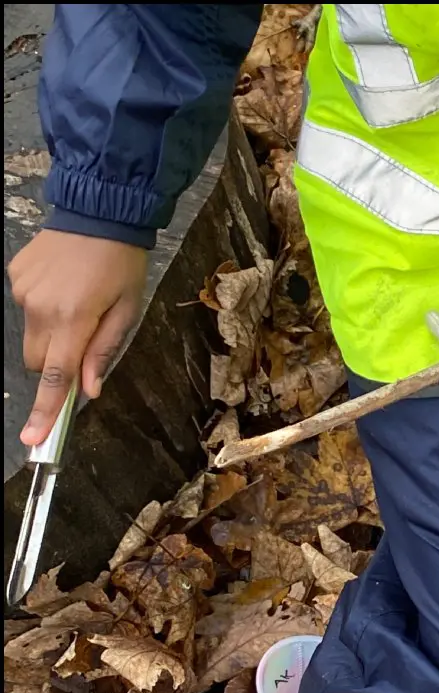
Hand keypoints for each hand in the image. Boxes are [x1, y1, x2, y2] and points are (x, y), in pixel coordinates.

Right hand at [8, 230, 147, 444]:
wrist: (98, 212)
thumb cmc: (122, 265)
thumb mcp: (127, 311)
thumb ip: (104, 351)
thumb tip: (89, 391)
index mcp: (74, 319)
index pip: (56, 376)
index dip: (45, 410)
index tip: (32, 439)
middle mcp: (40, 308)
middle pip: (40, 363)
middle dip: (58, 365)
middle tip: (85, 340)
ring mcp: (22, 291)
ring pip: (31, 337)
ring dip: (52, 334)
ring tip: (78, 303)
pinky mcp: (14, 276)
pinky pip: (26, 309)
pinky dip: (44, 310)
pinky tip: (64, 286)